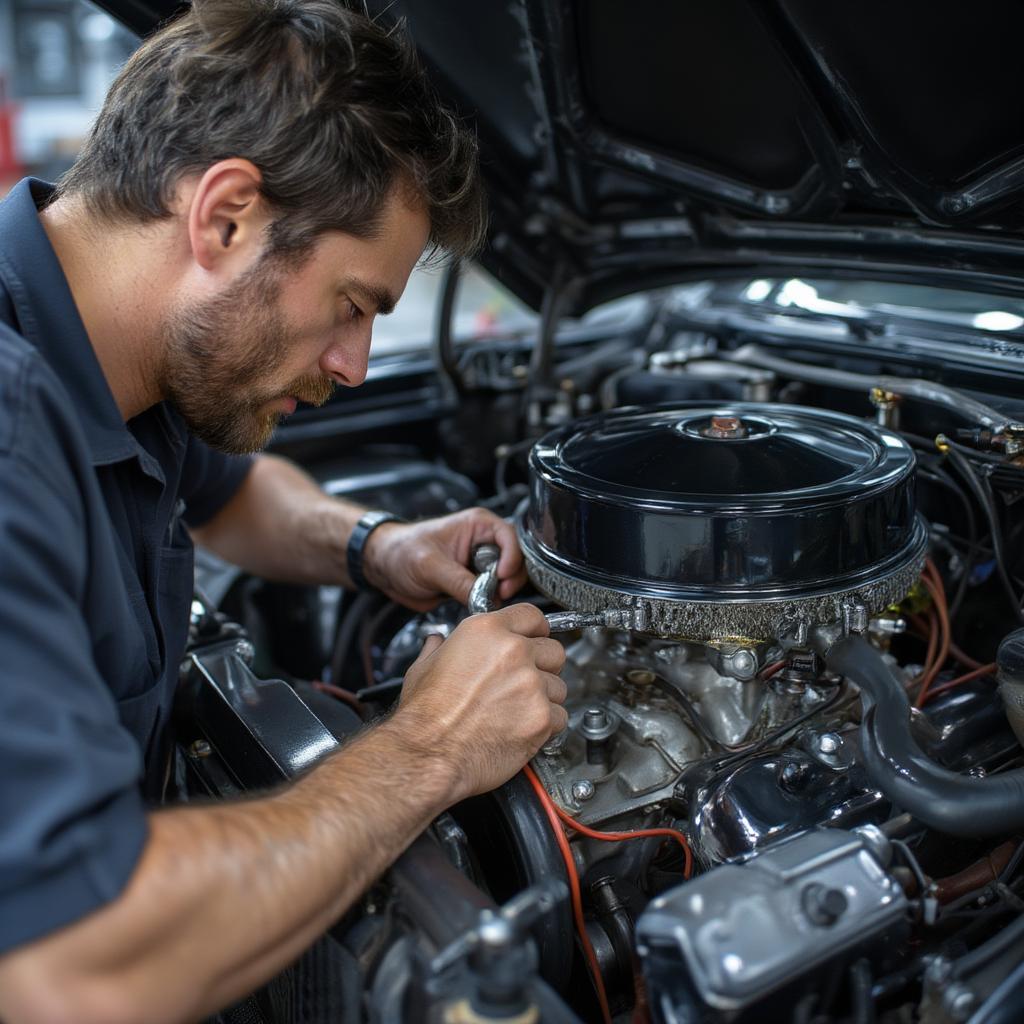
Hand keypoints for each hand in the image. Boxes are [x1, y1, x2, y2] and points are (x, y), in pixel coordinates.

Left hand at [362, 507, 526, 611]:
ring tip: (488, 601)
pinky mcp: (473, 583)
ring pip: (507, 580)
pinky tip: (481, 605)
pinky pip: (492, 594)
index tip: (503, 576)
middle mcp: (483, 543)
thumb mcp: (430, 564)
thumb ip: (458, 581)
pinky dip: (491, 602)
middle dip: (510, 579)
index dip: (512, 557)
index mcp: (477, 525)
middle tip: (499, 594)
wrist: (384, 567)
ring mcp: (479, 564)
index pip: (510, 537)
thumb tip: (483, 597)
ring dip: (501, 592)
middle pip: (515, 560)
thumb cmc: (401, 551)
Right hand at [389, 603, 567, 801]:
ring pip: (559, 686)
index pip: (532, 616)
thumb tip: (438, 643)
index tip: (534, 640)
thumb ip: (439, 649)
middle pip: (553, 650)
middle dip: (543, 666)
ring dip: (544, 698)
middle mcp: (513, 652)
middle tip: (525, 681)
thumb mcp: (423, 667)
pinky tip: (523, 728)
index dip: (534, 630)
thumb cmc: (425, 716)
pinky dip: (547, 725)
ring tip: (517, 710)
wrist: (429, 754)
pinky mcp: (542, 717)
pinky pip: (560, 716)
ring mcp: (531, 684)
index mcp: (486, 631)